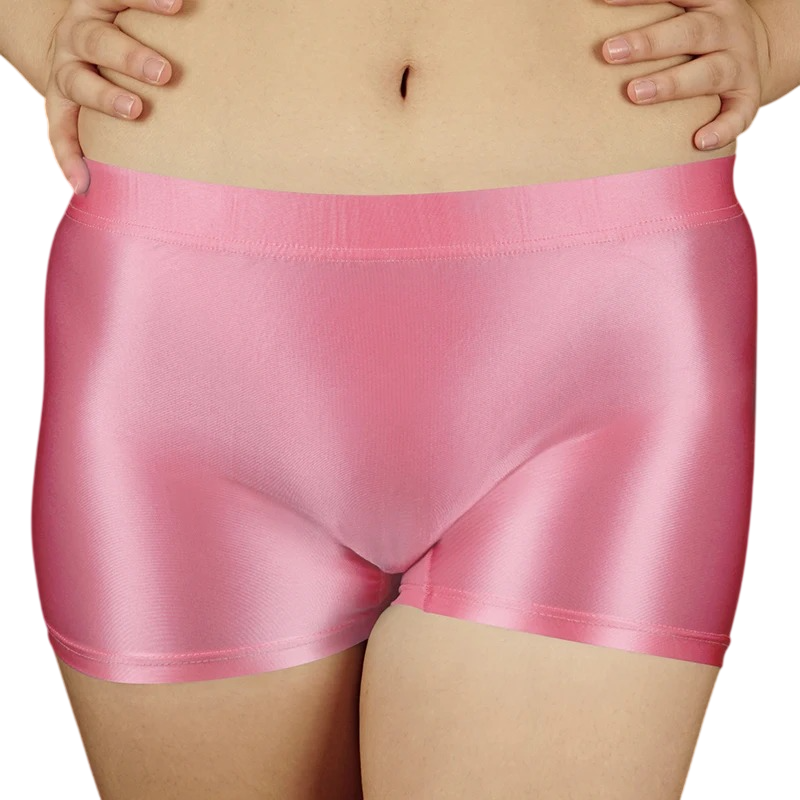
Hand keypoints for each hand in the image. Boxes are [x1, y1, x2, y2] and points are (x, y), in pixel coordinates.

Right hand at [44, 0, 181, 194]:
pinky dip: (70, 159)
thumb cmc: (131, 37)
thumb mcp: (142, 21)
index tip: (179, 4)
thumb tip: (219, 16)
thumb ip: (171, 21)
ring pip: (79, 82)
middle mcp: (78, 36)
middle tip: (164, 72)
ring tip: (135, 111)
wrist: (84, 54)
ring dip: (105, 98)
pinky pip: (61, 134)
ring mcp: (67, 72)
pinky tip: (84, 182)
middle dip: (130, 55)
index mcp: (100, 7)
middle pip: (97, 40)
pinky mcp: (60, 108)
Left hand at [600, 0, 771, 150]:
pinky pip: (739, 114)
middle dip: (649, 42)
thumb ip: (653, 11)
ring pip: (709, 72)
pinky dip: (722, 128)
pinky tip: (699, 142)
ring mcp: (739, 63)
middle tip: (610, 53)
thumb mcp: (682, 11)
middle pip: (691, 32)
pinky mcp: (747, 96)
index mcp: (709, 1)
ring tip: (634, 93)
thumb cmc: (696, 33)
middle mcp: (727, 29)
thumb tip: (597, 5)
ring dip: (672, 84)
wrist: (755, 52)